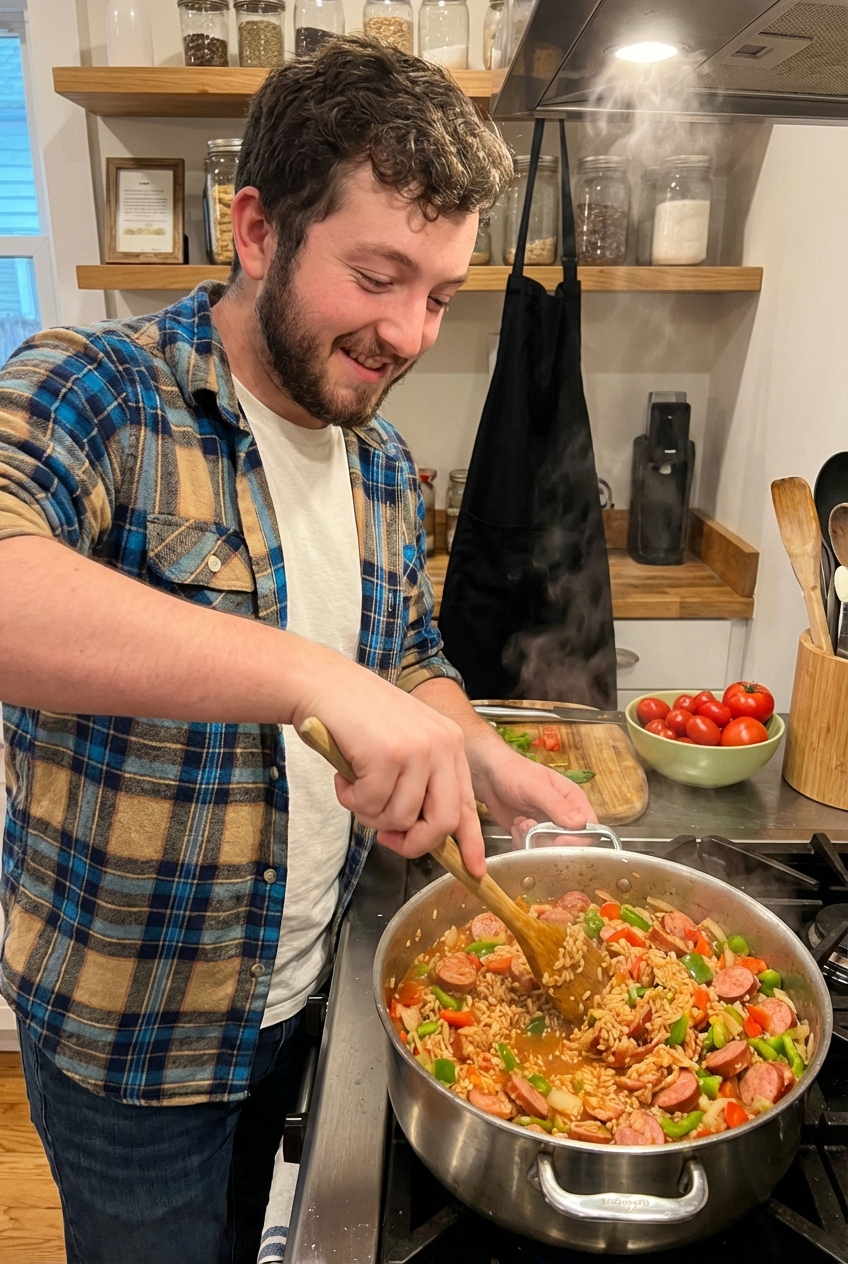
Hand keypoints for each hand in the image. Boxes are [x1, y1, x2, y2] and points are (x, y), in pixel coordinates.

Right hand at [293, 655, 485, 876]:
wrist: (324, 684)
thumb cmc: (357, 718)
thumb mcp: (403, 744)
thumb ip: (418, 783)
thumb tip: (417, 833)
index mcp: (451, 743)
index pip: (466, 803)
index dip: (469, 841)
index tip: (473, 869)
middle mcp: (442, 745)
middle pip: (442, 822)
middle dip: (413, 843)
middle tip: (388, 839)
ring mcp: (417, 749)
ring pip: (401, 818)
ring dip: (371, 814)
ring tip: (356, 788)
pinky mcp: (388, 755)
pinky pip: (372, 806)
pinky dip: (351, 800)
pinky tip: (344, 776)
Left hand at [469, 734, 597, 847]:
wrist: (488, 775)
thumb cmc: (514, 772)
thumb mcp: (536, 786)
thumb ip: (557, 805)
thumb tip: (580, 823)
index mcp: (573, 800)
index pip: (590, 828)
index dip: (578, 840)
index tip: (559, 841)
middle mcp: (564, 815)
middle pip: (571, 844)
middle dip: (550, 842)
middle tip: (532, 830)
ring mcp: (547, 827)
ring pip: (551, 849)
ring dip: (533, 841)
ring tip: (521, 823)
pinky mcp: (532, 835)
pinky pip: (534, 850)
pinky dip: (522, 843)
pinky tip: (515, 826)